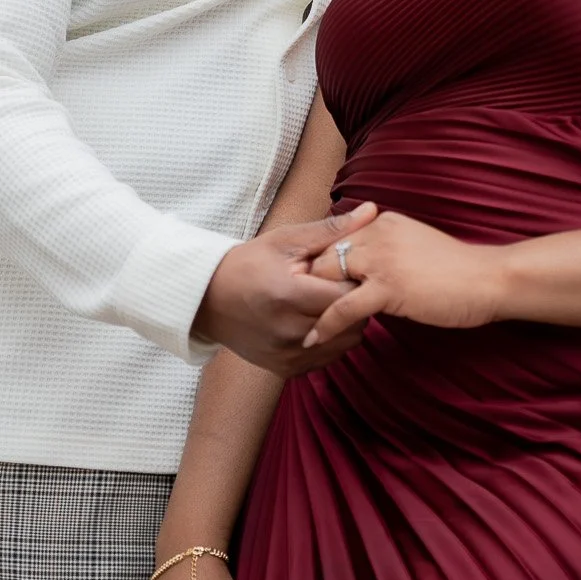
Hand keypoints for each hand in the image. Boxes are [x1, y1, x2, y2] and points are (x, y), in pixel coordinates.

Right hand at [194, 205, 376, 371]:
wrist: (208, 299)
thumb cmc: (249, 263)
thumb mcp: (285, 240)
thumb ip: (331, 230)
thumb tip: (372, 211)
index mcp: (288, 295)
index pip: (348, 296)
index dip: (357, 281)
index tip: (352, 270)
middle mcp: (288, 331)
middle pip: (351, 323)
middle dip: (356, 303)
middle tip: (343, 286)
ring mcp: (287, 354)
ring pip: (345, 344)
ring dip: (346, 324)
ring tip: (329, 302)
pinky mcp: (285, 369)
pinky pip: (327, 358)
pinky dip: (331, 341)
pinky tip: (317, 320)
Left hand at [303, 211, 503, 350]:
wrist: (490, 279)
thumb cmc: (459, 271)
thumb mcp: (416, 248)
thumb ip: (389, 251)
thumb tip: (367, 267)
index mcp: (383, 224)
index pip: (337, 239)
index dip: (317, 264)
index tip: (299, 285)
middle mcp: (376, 234)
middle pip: (325, 256)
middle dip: (305, 282)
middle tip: (286, 306)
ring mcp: (381, 259)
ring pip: (329, 278)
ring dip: (310, 302)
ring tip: (293, 322)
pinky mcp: (388, 286)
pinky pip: (344, 307)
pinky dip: (325, 323)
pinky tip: (313, 337)